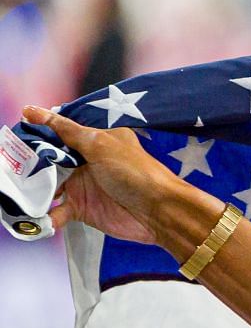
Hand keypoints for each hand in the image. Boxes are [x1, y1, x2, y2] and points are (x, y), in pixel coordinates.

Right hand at [22, 105, 179, 244]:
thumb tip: (33, 111)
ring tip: (17, 191)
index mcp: (94, 140)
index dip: (38, 134)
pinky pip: (57, 211)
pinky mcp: (83, 209)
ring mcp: (83, 185)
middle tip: (12, 167)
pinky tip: (35, 216)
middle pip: (49, 160)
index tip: (16, 135)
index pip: (59, 133)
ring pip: (48, 185)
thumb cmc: (135, 172)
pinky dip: (46, 215)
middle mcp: (86, 161)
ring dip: (34, 189)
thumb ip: (66, 130)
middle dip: (30, 163)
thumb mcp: (100, 144)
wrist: (160, 211)